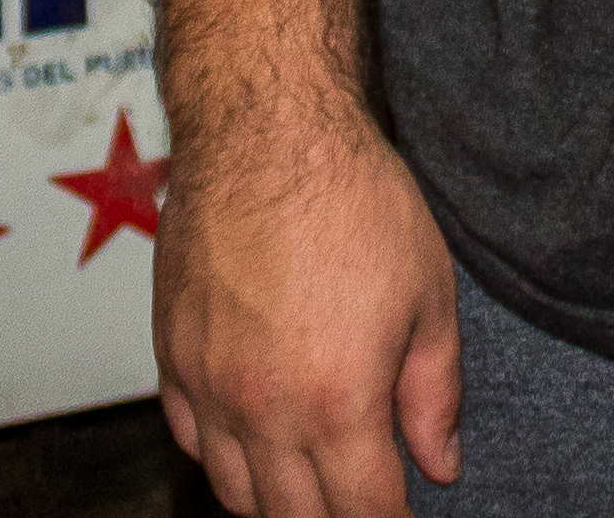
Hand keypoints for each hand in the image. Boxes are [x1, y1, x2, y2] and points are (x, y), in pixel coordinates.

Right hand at [157, 111, 462, 516]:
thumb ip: (435, 392)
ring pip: (236, 491)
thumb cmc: (354, 199)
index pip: (364, 513)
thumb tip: (441, 465)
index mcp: (338, 400)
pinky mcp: (172, 358)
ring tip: (312, 486)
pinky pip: (191, 441)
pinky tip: (254, 442)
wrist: (266, 133)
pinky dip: (223, 458)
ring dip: (277, 501)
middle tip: (361, 501)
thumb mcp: (428, 294)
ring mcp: (210, 388)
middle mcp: (265, 409)